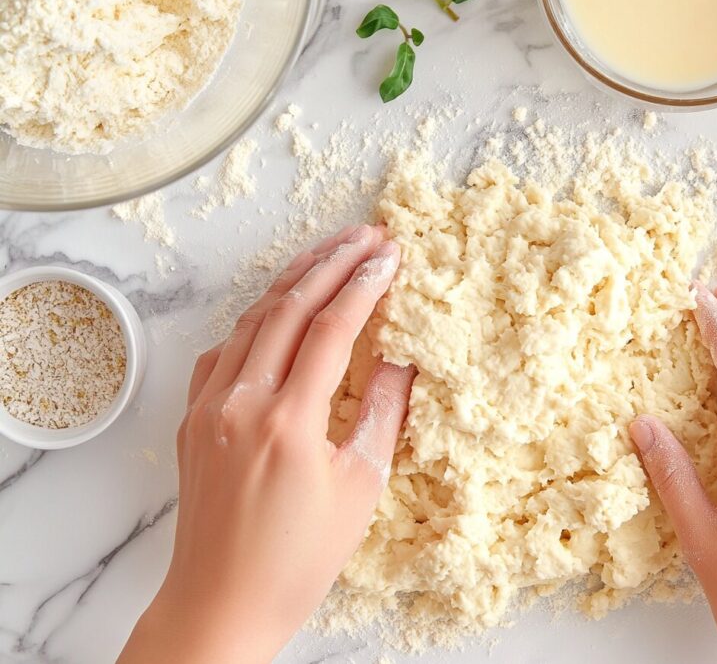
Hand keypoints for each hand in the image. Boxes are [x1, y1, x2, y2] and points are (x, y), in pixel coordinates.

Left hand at [119, 225, 414, 663]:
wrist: (221, 603)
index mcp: (288, 420)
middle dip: (332, 262)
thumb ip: (383, 414)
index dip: (364, 285)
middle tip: (367, 235)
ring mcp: (209, 407)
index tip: (391, 255)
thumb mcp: (360, 489)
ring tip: (328, 252)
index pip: (332, 328)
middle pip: (289, 307)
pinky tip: (275, 311)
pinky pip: (223, 351)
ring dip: (292, 280)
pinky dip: (254, 320)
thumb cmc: (296, 559)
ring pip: (252, 320)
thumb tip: (403, 361)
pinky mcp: (192, 419)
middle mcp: (241, 402)